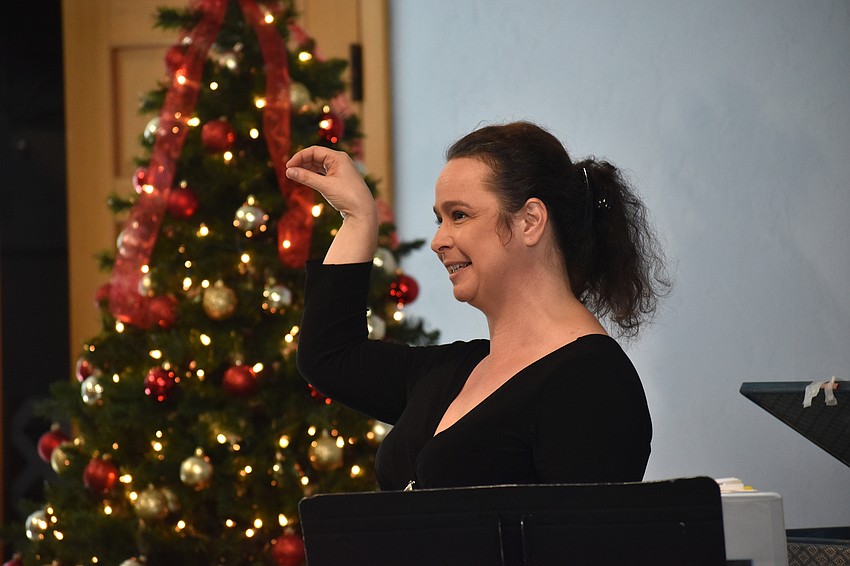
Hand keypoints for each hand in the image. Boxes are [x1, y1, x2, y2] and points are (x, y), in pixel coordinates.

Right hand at [286, 146, 377, 263]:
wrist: (363, 212)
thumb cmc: (347, 196)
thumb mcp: (324, 186)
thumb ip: (306, 177)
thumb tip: (289, 171)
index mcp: (339, 157)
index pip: (314, 151)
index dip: (299, 157)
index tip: (288, 166)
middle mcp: (340, 161)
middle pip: (316, 156)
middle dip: (302, 163)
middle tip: (290, 172)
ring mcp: (340, 170)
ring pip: (319, 165)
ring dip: (307, 169)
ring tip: (295, 176)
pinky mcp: (340, 179)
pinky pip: (323, 173)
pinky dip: (314, 175)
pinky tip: (306, 179)